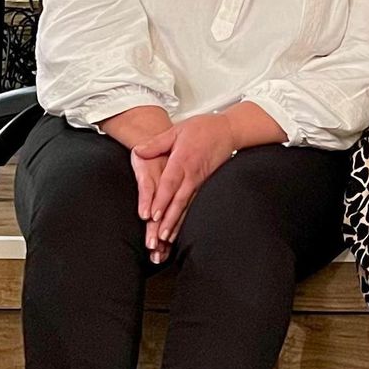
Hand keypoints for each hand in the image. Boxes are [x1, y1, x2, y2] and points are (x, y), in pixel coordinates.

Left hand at [132, 112, 237, 259]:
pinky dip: (186, 217)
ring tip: (168, 239)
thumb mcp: (177, 130)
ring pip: (187, 205)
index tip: (152, 215)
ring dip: (177, 222)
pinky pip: (194, 203)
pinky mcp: (205, 184)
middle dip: (168, 219)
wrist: (230, 130)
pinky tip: (179, 228)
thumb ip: (157, 143)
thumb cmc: (204, 128)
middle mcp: (192, 174)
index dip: (161, 200)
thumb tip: (139, 151)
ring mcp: (201, 181)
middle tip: (159, 236)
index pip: (170, 183)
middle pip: (178, 200)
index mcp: (183, 160)